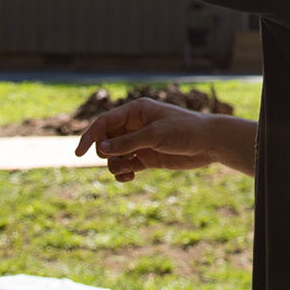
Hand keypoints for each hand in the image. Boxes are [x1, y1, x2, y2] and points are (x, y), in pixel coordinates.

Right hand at [75, 98, 253, 181]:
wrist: (210, 144)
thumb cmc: (185, 130)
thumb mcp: (154, 135)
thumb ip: (128, 142)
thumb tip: (102, 149)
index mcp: (136, 111)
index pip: (104, 122)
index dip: (90, 136)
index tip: (79, 153)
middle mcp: (135, 125)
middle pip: (107, 140)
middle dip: (106, 154)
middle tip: (117, 162)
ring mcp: (141, 142)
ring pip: (115, 156)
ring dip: (115, 165)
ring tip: (127, 171)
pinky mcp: (148, 158)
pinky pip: (127, 166)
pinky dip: (123, 173)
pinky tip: (128, 177)